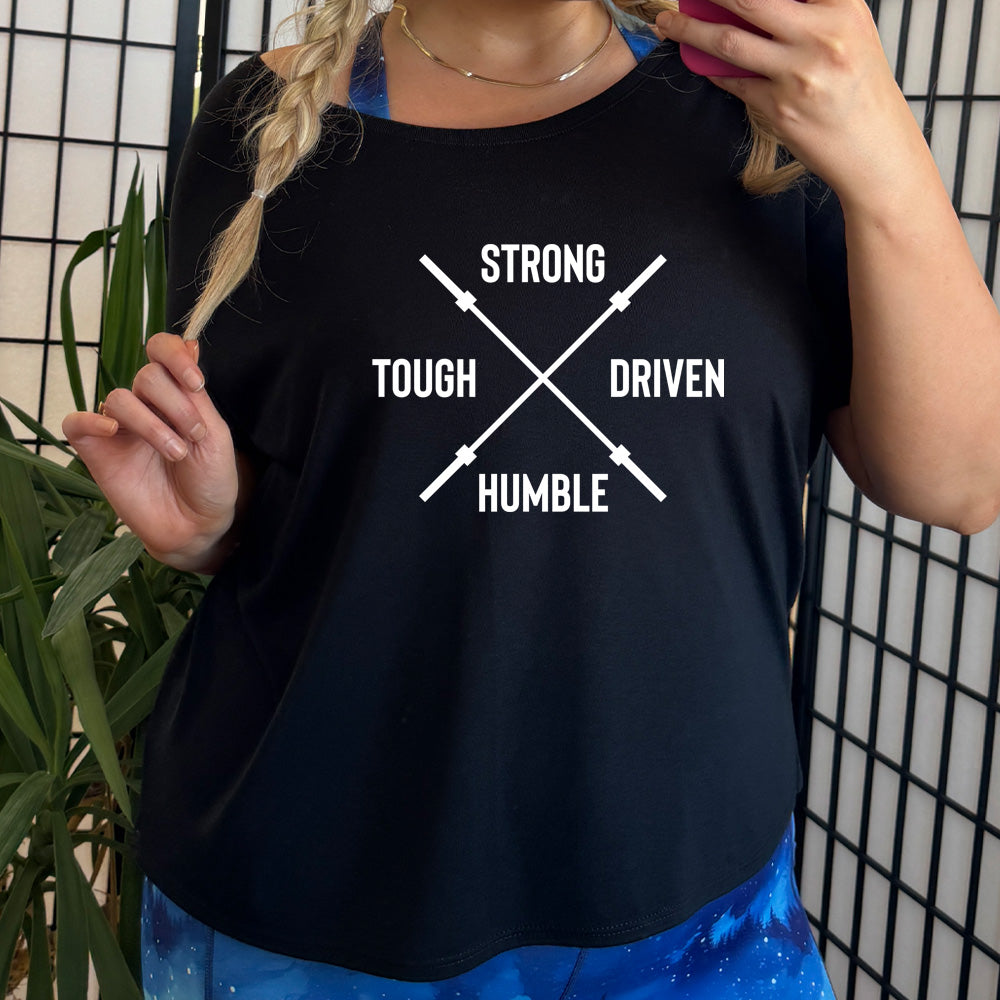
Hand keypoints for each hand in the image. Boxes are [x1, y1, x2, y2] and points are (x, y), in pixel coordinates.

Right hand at [62, 332, 238, 559]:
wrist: (198, 526)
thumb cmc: (210, 480)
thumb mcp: (214, 434)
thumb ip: (195, 395)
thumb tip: (190, 344)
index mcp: (176, 396)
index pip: (161, 352)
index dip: (173, 355)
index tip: (196, 382)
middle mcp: (146, 406)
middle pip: (147, 377)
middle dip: (175, 404)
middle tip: (193, 436)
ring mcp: (120, 428)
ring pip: (119, 399)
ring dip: (151, 424)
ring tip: (175, 453)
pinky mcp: (97, 451)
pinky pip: (76, 422)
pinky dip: (91, 420)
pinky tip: (114, 431)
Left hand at [652, 0, 921, 197]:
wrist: (875, 152)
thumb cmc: (861, 92)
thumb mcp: (850, 34)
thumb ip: (809, 13)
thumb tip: (750, 8)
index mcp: (843, 8)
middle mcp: (821, 36)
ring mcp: (797, 74)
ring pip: (728, 42)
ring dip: (689, 30)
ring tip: (667, 23)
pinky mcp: (778, 109)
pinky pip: (734, 82)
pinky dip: (714, 70)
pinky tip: (700, 62)